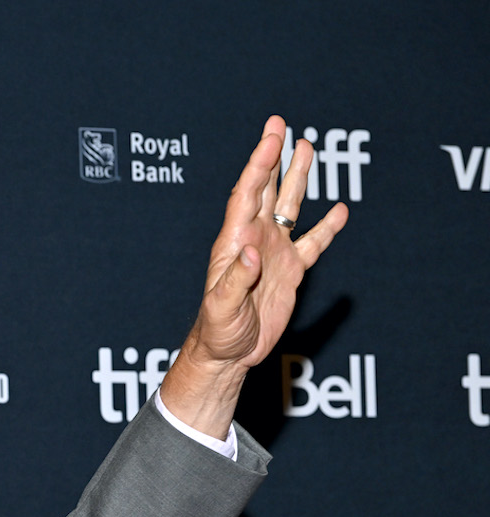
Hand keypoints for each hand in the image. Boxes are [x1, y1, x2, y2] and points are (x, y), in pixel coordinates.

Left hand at [162, 116, 348, 436]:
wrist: (227, 353)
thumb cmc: (216, 331)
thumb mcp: (222, 307)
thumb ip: (237, 279)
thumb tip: (253, 250)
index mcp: (234, 242)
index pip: (247, 193)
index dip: (258, 164)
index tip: (271, 136)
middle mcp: (254, 239)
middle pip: (266, 189)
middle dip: (273, 157)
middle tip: (281, 123)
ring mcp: (274, 252)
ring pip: (288, 207)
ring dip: (297, 178)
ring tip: (306, 147)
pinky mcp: (290, 271)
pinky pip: (313, 243)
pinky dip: (326, 227)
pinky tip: (339, 210)